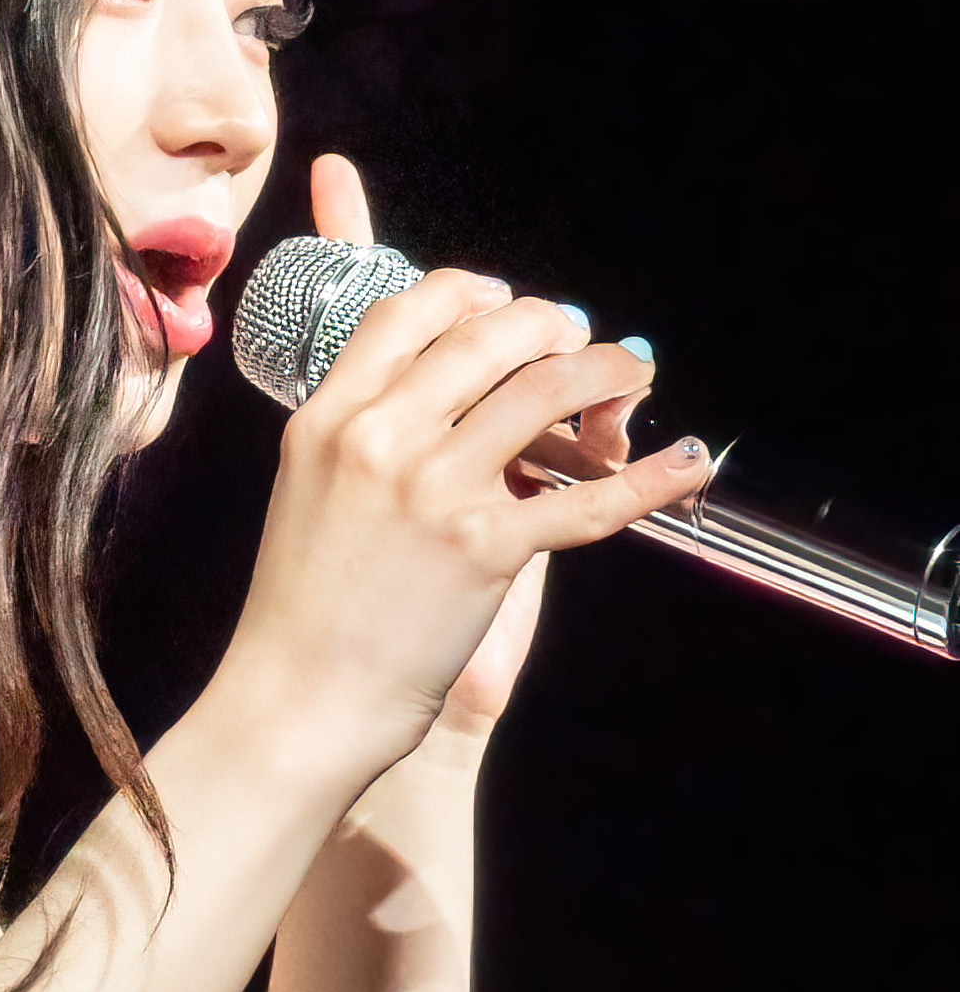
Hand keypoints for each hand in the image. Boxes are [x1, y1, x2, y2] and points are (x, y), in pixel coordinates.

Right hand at [234, 153, 696, 772]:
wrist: (301, 698)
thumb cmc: (305, 609)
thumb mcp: (310, 492)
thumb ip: (366, 438)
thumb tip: (447, 402)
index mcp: (329, 419)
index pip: (408, 313)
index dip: (470, 293)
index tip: (506, 302)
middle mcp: (381, 438)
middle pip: (490, 335)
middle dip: (553, 326)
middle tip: (579, 342)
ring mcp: (436, 489)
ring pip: (547, 390)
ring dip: (608, 373)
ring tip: (631, 379)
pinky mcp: (486, 548)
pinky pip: (588, 501)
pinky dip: (652, 479)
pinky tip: (690, 462)